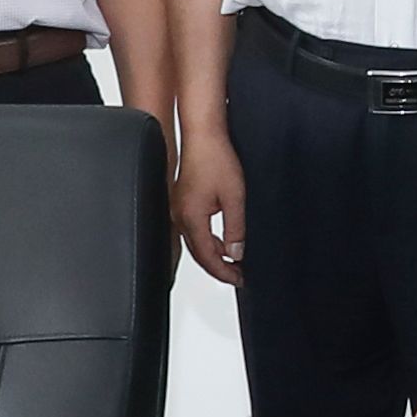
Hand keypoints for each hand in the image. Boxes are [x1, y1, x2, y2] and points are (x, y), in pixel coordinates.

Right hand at [169, 124, 246, 287]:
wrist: (203, 137)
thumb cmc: (216, 159)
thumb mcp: (234, 197)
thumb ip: (236, 228)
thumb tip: (237, 252)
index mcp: (191, 218)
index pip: (207, 257)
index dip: (224, 272)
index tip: (239, 279)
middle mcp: (179, 217)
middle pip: (199, 254)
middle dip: (219, 268)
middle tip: (238, 276)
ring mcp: (178, 211)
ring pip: (195, 244)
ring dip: (214, 255)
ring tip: (233, 263)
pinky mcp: (181, 204)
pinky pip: (193, 231)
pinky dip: (208, 241)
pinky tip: (223, 243)